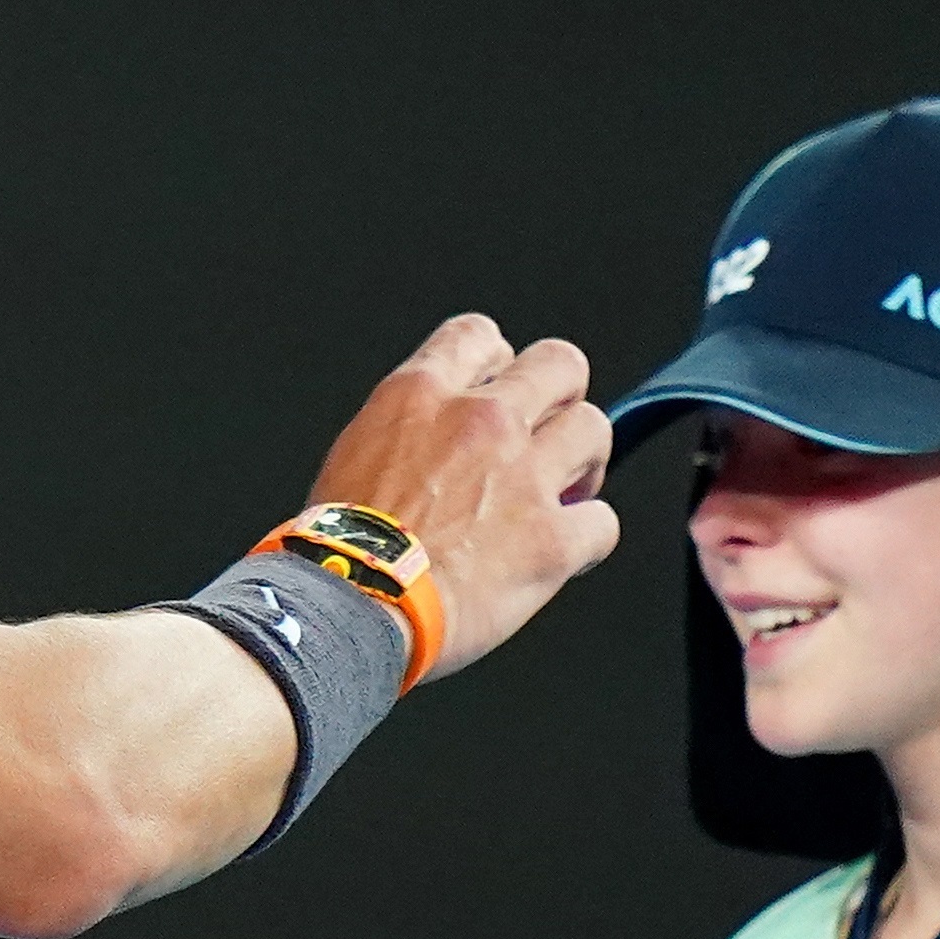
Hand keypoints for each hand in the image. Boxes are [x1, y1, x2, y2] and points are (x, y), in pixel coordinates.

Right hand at [305, 316, 619, 682]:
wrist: (351, 603)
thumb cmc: (337, 548)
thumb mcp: (355, 455)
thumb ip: (409, 433)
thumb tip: (435, 446)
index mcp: (420, 395)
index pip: (478, 335)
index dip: (498, 362)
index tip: (498, 391)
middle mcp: (480, 420)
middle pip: (560, 364)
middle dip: (561, 397)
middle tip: (549, 435)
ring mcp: (523, 476)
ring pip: (594, 429)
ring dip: (583, 462)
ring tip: (563, 495)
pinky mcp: (551, 539)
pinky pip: (602, 523)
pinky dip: (586, 540)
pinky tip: (560, 555)